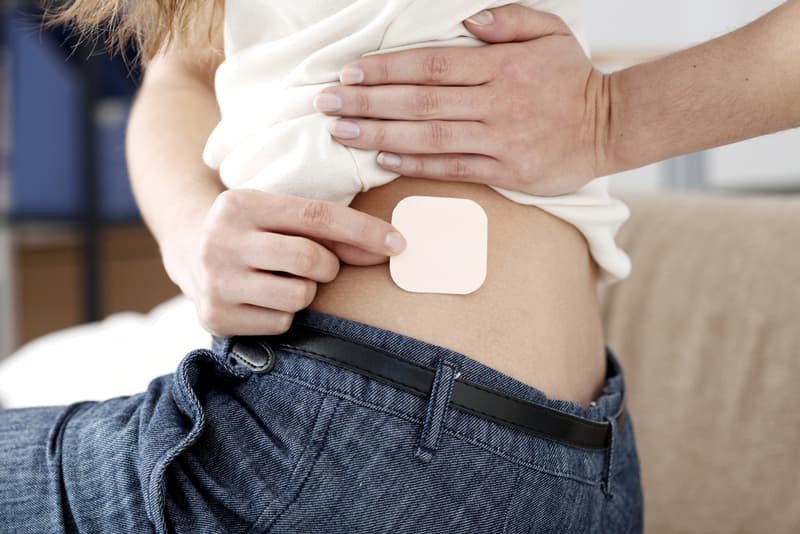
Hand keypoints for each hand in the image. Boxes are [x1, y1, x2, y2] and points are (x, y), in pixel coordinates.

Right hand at [164, 189, 406, 336]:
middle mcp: (221, 240)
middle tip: (318, 266)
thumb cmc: (254, 230)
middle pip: (309, 259)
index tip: (397, 243)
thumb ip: (328, 229)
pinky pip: (281, 323)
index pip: (316, 215)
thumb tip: (389, 247)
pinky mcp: (215, 317)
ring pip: (298, 296)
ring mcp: (215, 281)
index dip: (362, 231)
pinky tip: (264, 299)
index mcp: (241, 204)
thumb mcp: (279, 215)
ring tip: (282, 280)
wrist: (188, 250)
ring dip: (305, 292)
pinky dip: (285, 315)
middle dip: (328, 266)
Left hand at [314, 5, 610, 196]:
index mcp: (501, 66)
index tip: (349, 74)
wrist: (610, 127)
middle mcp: (496, 103)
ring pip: (429, 137)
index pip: (431, 65)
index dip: (386, 70)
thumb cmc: (572, 78)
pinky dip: (415, 165)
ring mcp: (499, 140)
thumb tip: (466, 23)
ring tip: (341, 133)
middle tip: (326, 104)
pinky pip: (452, 168)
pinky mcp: (506, 172)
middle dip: (367, 103)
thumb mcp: (549, 32)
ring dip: (380, 136)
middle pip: (419, 102)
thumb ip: (507, 19)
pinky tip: (382, 161)